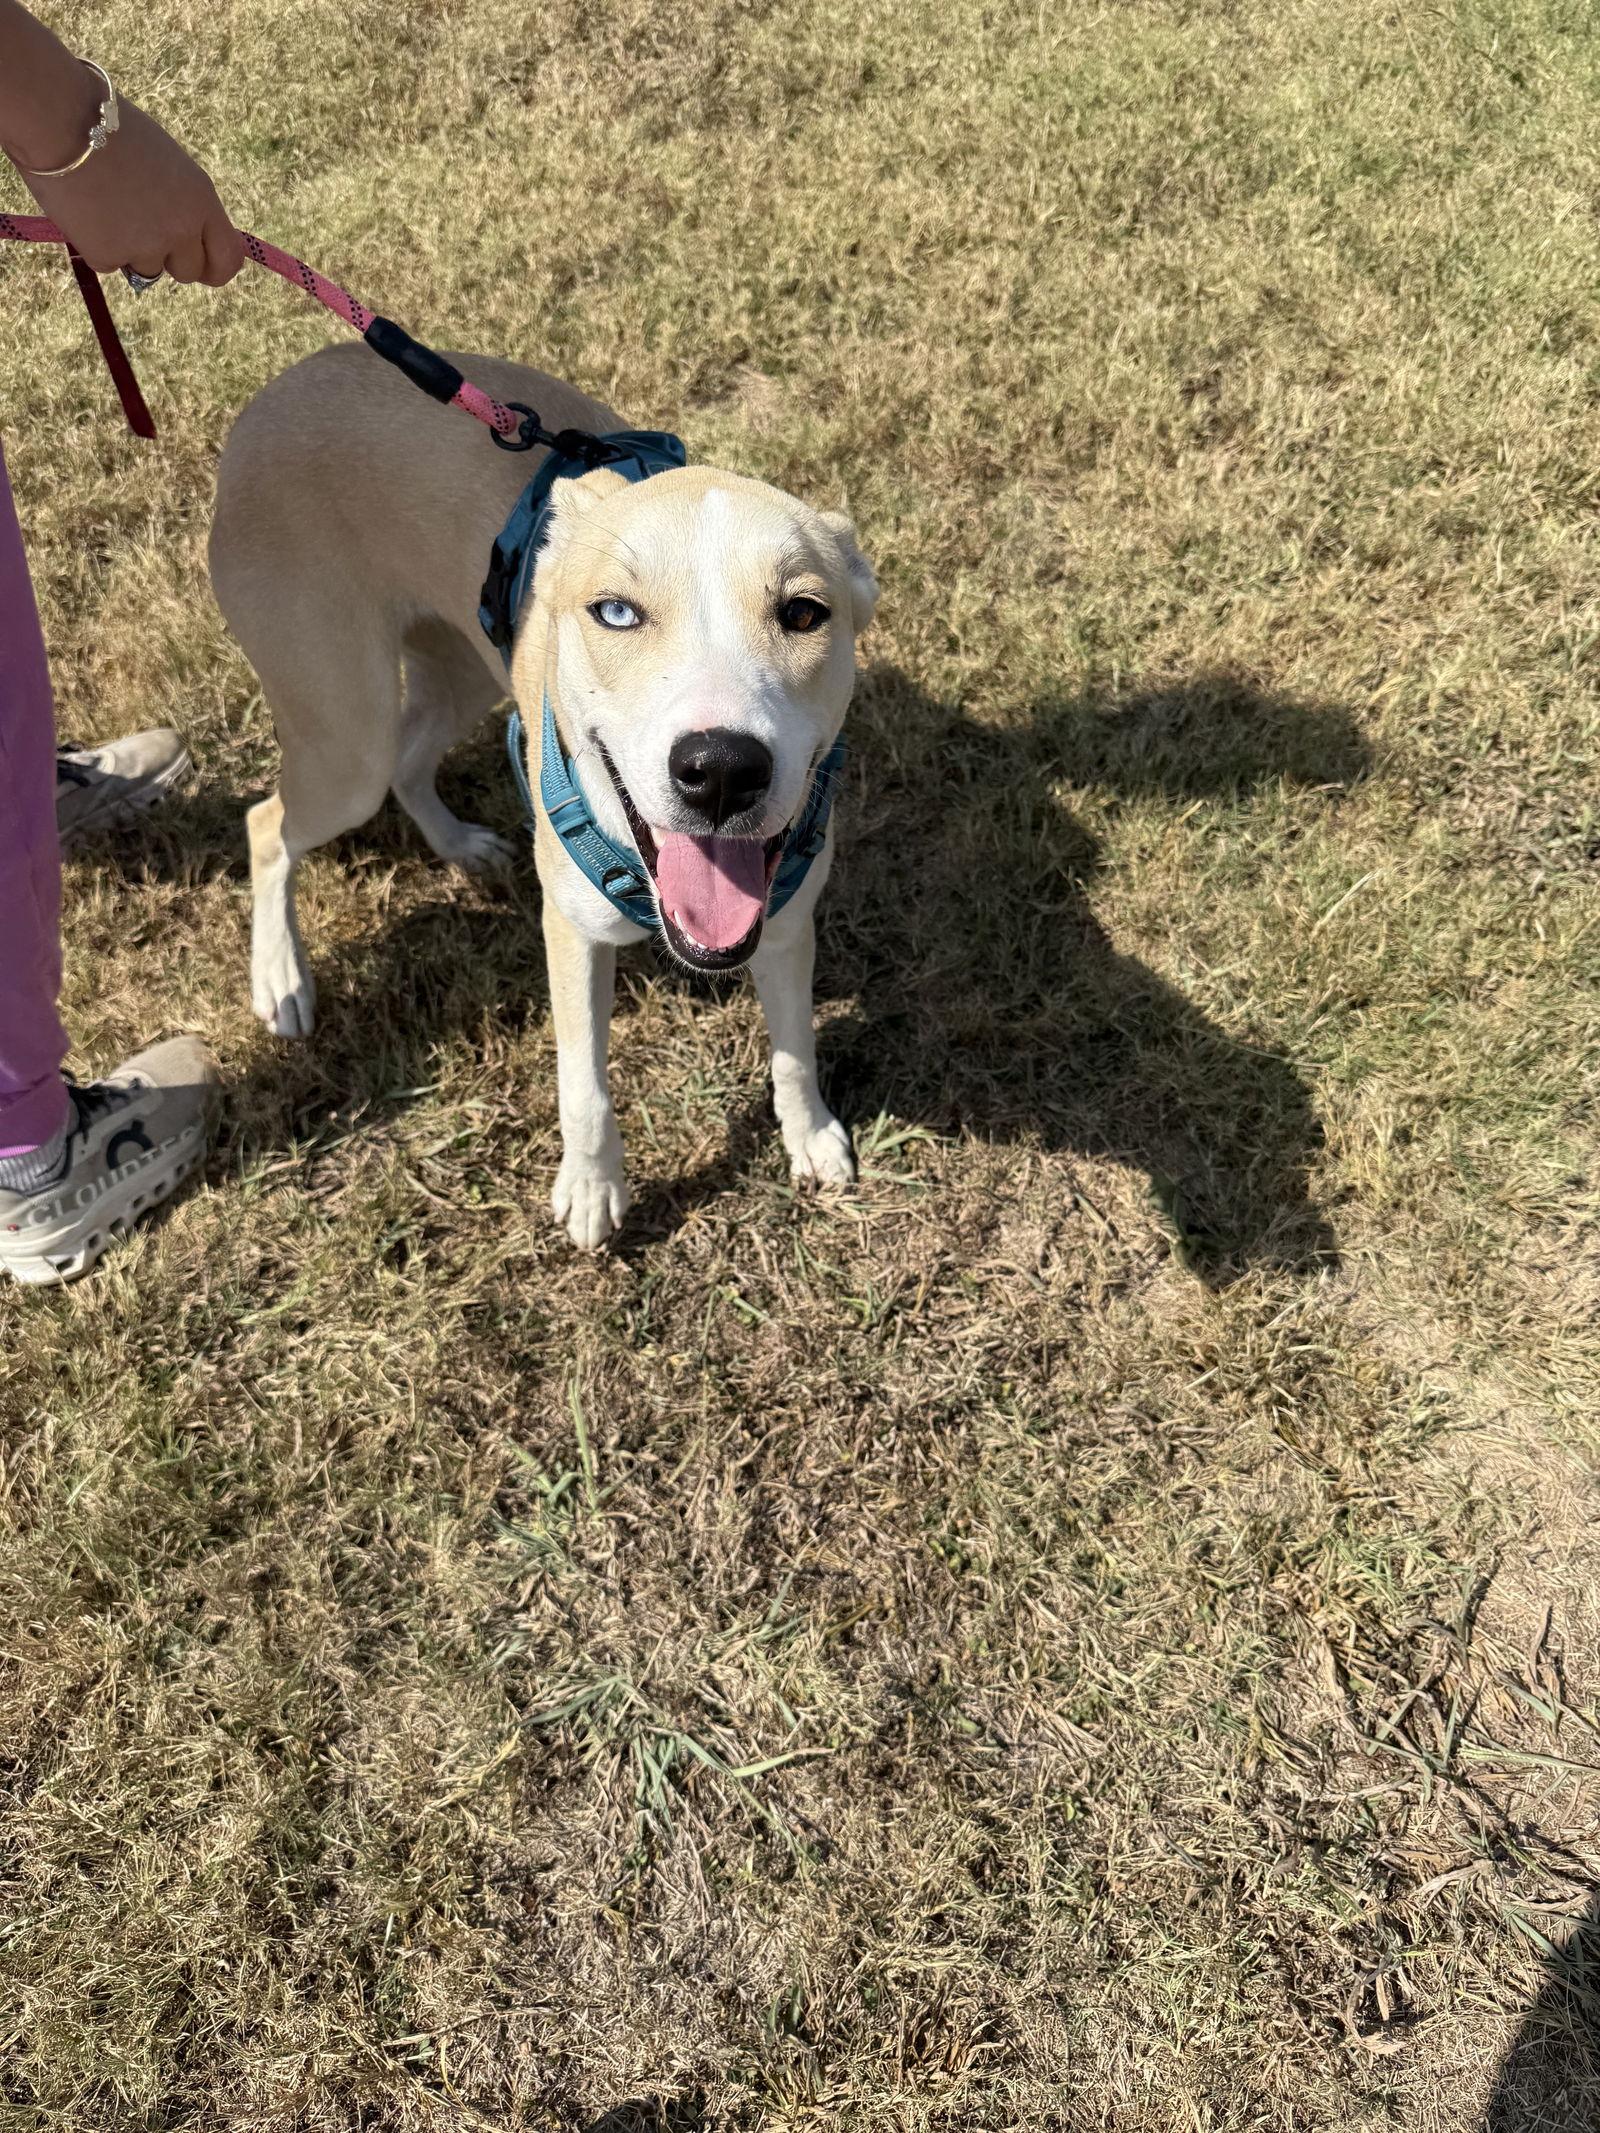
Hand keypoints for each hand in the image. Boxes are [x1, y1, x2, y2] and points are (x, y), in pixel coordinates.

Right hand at [22, 93, 244, 286]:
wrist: (59, 118)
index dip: (214, 268)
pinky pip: (108, 264)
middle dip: (167, 258)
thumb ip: (183, 203)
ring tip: (107, 207)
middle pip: (187, 272)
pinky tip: (85, 210)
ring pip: (146, 270)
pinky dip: (96, 245)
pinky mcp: (108, 255)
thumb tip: (185, 238)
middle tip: (139, 227)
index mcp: (201, 199)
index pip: (228, 258)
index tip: (202, 269)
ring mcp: (145, 246)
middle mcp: (180, 229)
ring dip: (130, 250)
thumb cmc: (111, 127)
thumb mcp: (168, 162)